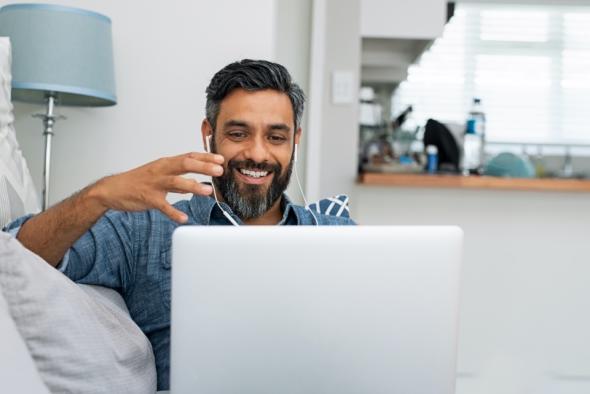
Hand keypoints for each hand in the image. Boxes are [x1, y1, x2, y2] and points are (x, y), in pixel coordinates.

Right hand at [91, 152, 223, 222]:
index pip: (189, 156)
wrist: (112, 189)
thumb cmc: (137, 181)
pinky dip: (174, 212)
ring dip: (193, 186)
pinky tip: (184, 218)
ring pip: (176, 182)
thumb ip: (176, 179)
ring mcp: (154, 184)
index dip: (205, 157)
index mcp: (165, 163)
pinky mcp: (148, 198)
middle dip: (203, 167)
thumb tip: (192, 185)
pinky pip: (163, 206)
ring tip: (207, 191)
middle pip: (185, 164)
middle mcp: (161, 170)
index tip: (221, 159)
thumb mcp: (158, 175)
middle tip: (219, 171)